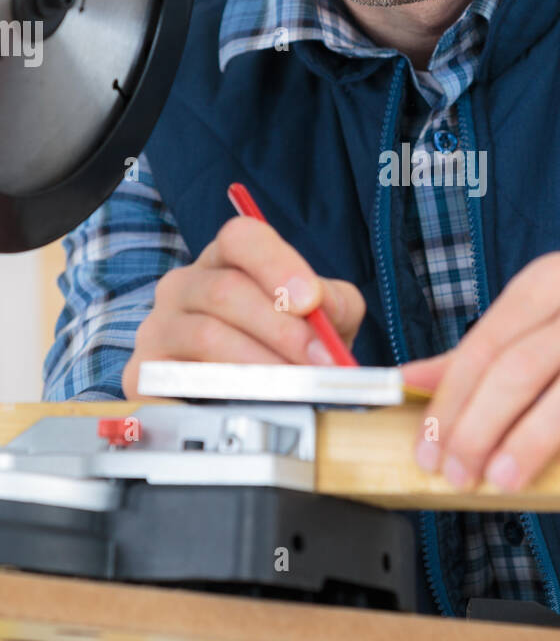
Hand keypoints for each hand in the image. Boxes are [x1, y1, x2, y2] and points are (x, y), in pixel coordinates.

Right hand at [121, 216, 364, 398]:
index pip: (240, 237)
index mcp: (227, 260)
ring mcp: (158, 327)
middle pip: (226, 290)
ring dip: (260, 363)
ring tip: (296, 386)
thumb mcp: (324, 320)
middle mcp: (185, 285)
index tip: (310, 301)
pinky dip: (225, 391)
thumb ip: (334, 304)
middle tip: (319, 361)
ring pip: (206, 334)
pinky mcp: (144, 374)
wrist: (255, 403)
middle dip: (282, 329)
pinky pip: (181, 379)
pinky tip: (254, 401)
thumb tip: (324, 308)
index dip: (276, 264)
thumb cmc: (288, 350)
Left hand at [401, 239, 559, 490]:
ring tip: (504, 479)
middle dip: (480, 428)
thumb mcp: (546, 308)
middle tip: (459, 473)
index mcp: (547, 284)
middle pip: (520, 368)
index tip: (428, 449)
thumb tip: (409, 379)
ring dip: (535, 436)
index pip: (484, 347)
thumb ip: (482, 348)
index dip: (451, 404)